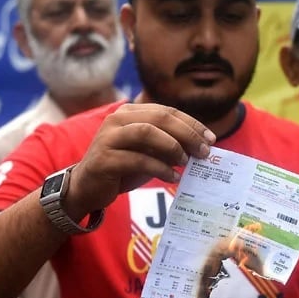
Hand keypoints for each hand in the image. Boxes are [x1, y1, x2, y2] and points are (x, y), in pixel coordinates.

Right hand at [66, 104, 215, 218]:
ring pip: (146, 132)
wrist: (87, 187)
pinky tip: (172, 177)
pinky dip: (159, 168)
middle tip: (204, 151)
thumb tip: (201, 146)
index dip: (191, 124)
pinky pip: (137, 159)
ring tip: (186, 161)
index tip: (211, 139)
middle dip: (186, 134)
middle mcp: (117, 119)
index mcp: (130, 112)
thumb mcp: (148, 151)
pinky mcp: (103, 159)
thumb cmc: (122, 166)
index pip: (167, 111)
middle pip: (159, 118)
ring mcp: (108, 138)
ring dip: (172, 147)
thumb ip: (168, 144)